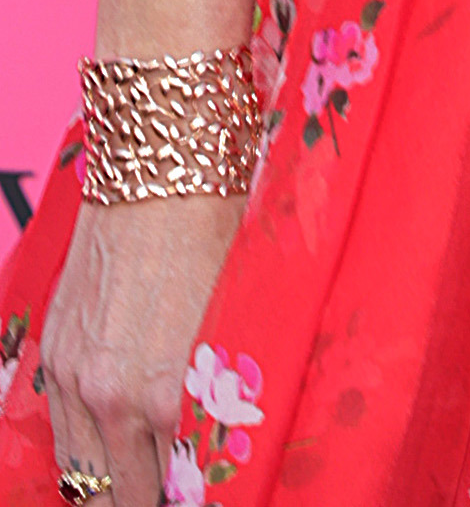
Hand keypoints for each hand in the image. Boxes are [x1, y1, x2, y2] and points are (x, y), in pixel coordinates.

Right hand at [39, 193, 241, 505]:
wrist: (162, 167)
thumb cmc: (218, 228)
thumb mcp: (240, 319)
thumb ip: (224, 394)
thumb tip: (228, 442)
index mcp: (174, 394)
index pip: (181, 488)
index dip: (194, 495)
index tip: (203, 492)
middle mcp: (117, 398)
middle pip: (125, 495)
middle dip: (151, 500)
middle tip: (175, 493)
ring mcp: (77, 379)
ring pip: (85, 476)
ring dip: (111, 488)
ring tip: (139, 487)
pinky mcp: (57, 355)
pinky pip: (61, 437)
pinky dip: (84, 457)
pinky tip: (108, 459)